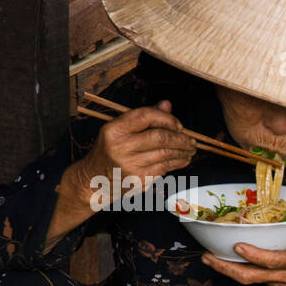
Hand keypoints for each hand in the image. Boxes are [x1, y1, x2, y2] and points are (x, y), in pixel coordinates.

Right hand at [65, 100, 195, 208]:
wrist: (94, 180)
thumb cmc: (110, 150)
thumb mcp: (119, 130)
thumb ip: (143, 118)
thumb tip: (167, 104)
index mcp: (114, 130)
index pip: (146, 116)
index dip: (167, 118)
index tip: (179, 125)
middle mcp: (120, 147)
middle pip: (159, 137)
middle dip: (181, 138)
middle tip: (192, 140)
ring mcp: (130, 166)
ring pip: (166, 154)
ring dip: (183, 151)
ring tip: (191, 149)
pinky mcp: (139, 180)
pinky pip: (165, 168)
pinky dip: (178, 162)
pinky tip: (184, 159)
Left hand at [200, 205, 285, 285]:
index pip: (273, 261)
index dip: (255, 255)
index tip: (238, 246)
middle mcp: (284, 275)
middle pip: (251, 276)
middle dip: (227, 269)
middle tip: (207, 257)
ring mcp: (278, 281)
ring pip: (249, 280)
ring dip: (227, 270)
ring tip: (208, 258)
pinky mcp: (274, 282)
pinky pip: (253, 278)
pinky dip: (236, 270)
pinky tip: (224, 260)